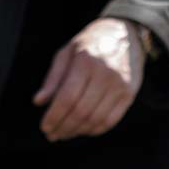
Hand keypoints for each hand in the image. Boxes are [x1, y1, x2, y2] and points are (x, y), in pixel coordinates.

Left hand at [33, 18, 145, 140]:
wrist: (126, 33)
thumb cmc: (90, 44)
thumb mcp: (66, 52)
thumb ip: (53, 78)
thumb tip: (38, 102)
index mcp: (86, 62)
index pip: (67, 97)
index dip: (54, 116)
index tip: (45, 127)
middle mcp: (105, 74)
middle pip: (81, 111)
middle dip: (63, 127)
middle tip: (52, 135)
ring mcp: (119, 85)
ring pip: (95, 119)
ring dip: (77, 131)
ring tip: (65, 134)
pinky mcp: (129, 94)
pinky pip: (110, 121)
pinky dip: (94, 130)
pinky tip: (83, 130)